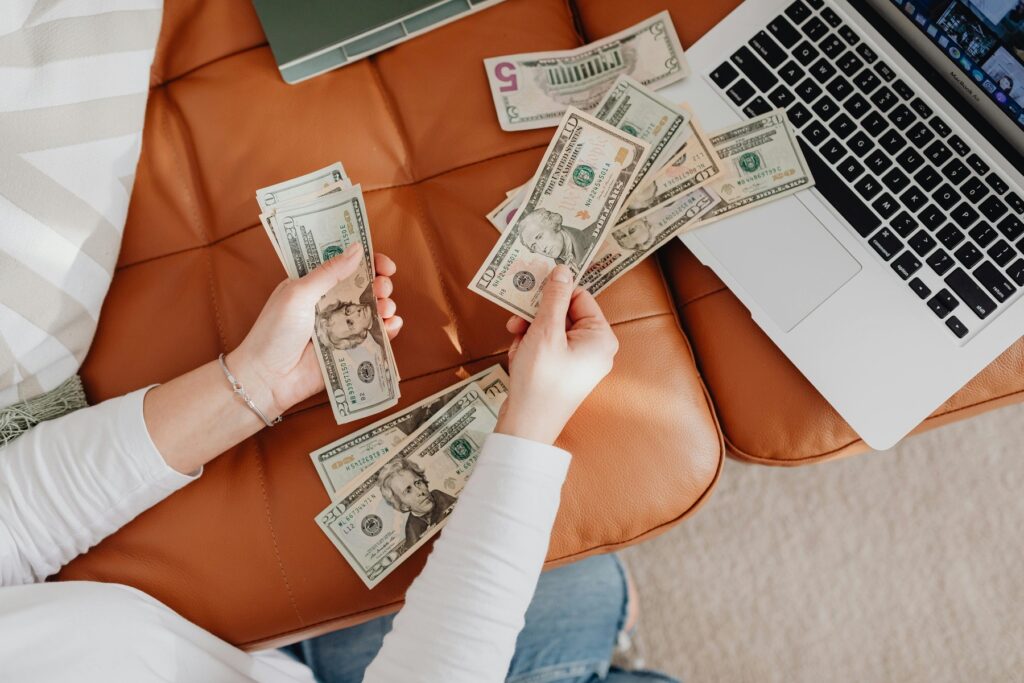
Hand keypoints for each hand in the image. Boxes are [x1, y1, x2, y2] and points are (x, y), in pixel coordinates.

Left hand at [226, 245, 401, 418]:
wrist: (267, 378)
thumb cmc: (274, 332)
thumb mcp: (298, 294)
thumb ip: (329, 272)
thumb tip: (357, 249)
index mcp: (315, 285)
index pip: (346, 265)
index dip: (368, 261)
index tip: (384, 264)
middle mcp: (330, 304)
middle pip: (365, 287)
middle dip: (380, 283)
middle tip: (382, 287)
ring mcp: (341, 327)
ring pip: (373, 311)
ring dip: (386, 305)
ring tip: (385, 307)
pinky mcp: (349, 350)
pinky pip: (375, 337)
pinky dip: (388, 330)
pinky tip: (391, 325)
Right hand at [496, 265, 618, 444]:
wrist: (527, 425)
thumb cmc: (540, 380)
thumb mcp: (545, 332)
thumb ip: (554, 298)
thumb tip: (562, 270)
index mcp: (601, 337)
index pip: (580, 297)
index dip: (554, 293)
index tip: (530, 292)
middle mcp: (595, 348)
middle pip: (564, 312)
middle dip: (536, 317)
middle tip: (516, 323)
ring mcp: (579, 361)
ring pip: (551, 329)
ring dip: (529, 333)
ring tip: (518, 348)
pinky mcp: (563, 372)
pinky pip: (546, 346)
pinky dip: (529, 348)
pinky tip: (519, 359)